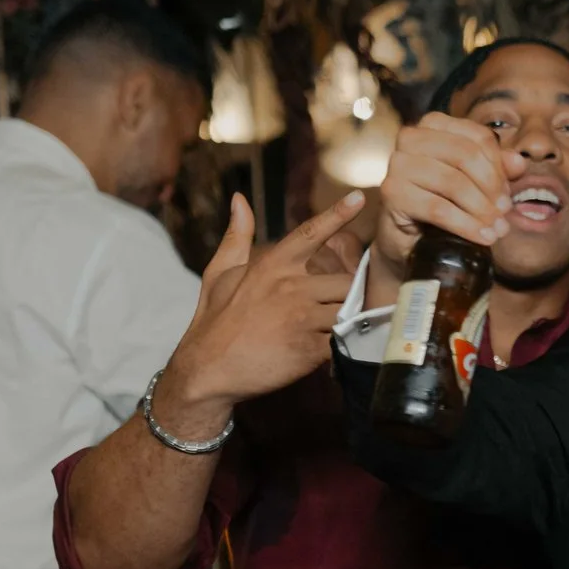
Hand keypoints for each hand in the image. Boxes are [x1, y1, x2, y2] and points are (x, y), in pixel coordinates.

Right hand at [160, 192, 366, 433]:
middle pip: (347, 281)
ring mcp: (302, 317)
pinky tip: (335, 351)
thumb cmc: (214, 321)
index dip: (338, 214)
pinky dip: (345, 345)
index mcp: (272, 265)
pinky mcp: (310, 348)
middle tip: (350, 308)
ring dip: (352, 320)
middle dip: (352, 295)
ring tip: (343, 330)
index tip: (360, 198)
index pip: (311, 233)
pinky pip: (343, 341)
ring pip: (350, 310)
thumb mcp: (219, 274)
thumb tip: (239, 199)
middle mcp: (290, 286)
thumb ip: (236, 237)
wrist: (207, 370)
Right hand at [374, 114, 523, 287]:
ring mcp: (398, 163)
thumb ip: (499, 169)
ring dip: (482, 209)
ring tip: (497, 229)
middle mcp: (411, 137)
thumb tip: (519, 163)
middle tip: (505, 212)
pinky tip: (482, 237)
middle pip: (466, 155)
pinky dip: (466, 225)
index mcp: (434, 124)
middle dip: (491, 187)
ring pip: (453, 182)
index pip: (478, 137)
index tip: (508, 193)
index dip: (500, 166)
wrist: (412, 237)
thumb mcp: (477, 183)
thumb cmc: (445, 202)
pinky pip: (438, 208)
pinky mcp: (392, 192)